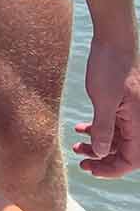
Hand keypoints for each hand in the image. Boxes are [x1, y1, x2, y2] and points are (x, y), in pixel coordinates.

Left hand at [72, 37, 139, 176]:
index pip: (131, 160)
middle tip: (81, 162)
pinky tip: (80, 128)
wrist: (113, 40)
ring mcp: (130, 113)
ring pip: (116, 138)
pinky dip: (97, 128)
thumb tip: (101, 153)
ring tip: (76, 146)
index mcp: (138, 125)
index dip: (112, 169)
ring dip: (98, 144)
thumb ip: (104, 128)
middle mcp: (137, 122)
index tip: (91, 169)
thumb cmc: (110, 67)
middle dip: (102, 159)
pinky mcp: (121, 103)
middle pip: (123, 152)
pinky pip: (113, 124)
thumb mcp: (103, 99)